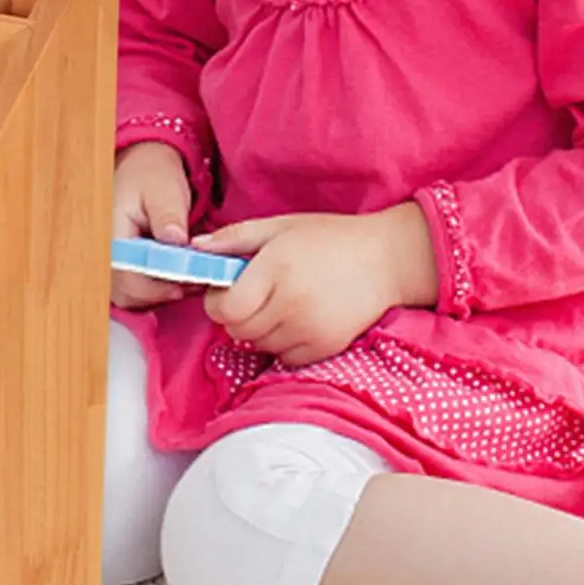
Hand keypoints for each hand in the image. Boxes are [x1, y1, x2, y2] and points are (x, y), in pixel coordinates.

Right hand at [111, 141, 195, 309]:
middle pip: (128, 294)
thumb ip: (168, 215)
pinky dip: (155, 289)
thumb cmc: (152, 176)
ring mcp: (110, 262)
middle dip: (161, 293)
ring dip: (159, 294)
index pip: (127, 278)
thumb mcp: (164, 190)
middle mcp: (105, 254)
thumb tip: (175, 239)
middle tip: (193, 282)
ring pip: (131, 298)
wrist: (142, 168)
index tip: (186, 283)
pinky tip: (175, 276)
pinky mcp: (120, 266)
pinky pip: (133, 291)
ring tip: (187, 278)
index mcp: (111, 235)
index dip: (157, 288)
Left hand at [193, 204, 437, 366]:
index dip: (219, 301)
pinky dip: (283, 343)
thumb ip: (234, 239)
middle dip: (237, 315)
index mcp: (275, 269)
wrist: (388, 259)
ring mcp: (309, 328)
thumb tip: (194, 248)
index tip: (230, 289)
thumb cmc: (328, 239)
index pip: (224, 308)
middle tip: (257, 295)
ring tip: (282, 303)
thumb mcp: (279, 227)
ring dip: (260, 329)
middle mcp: (291, 303)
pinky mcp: (325, 347)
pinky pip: (283, 357)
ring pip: (258, 345)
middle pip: (237, 330)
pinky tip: (299, 319)